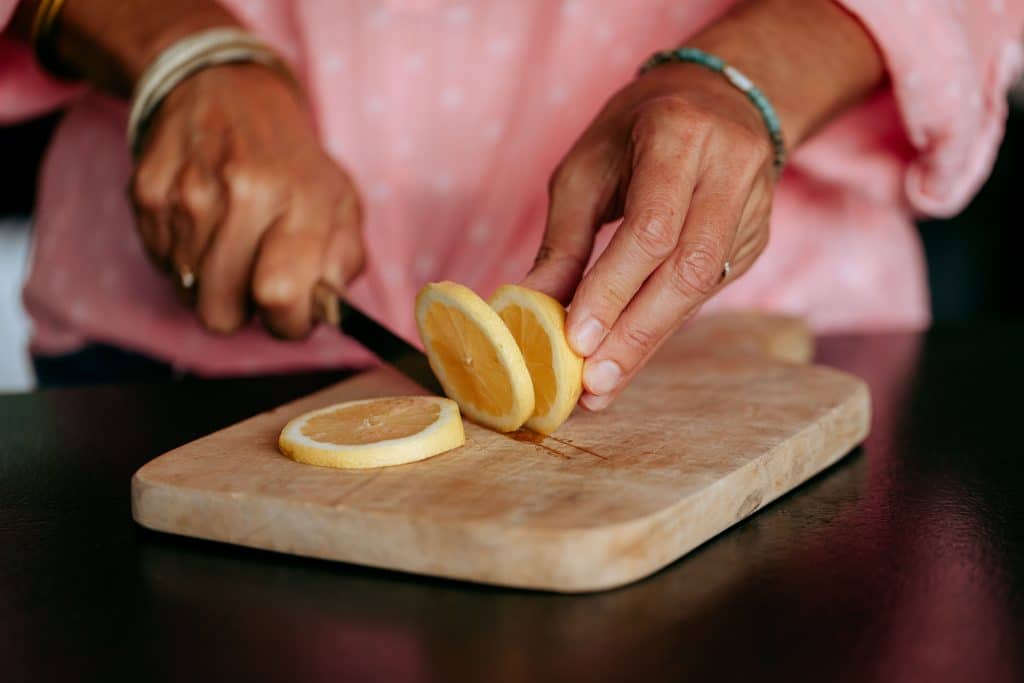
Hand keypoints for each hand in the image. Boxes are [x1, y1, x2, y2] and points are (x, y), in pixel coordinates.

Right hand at [130, 63, 363, 337]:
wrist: (225, 88)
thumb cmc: (292, 162)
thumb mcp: (341, 201)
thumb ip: (344, 260)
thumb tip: (328, 310)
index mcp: (299, 198)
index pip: (281, 296)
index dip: (288, 322)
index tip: (292, 312)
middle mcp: (241, 193)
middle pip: (222, 313)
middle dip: (245, 309)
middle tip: (258, 277)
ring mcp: (187, 193)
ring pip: (190, 295)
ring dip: (213, 283)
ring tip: (233, 242)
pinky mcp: (146, 193)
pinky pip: (163, 265)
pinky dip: (185, 257)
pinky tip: (204, 222)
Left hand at [522, 63, 774, 409]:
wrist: (716, 100)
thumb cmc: (634, 132)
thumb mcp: (585, 168)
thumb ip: (565, 240)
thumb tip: (532, 308)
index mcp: (679, 135)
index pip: (651, 229)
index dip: (614, 289)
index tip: (578, 340)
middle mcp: (729, 168)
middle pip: (687, 269)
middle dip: (636, 334)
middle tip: (593, 385)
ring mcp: (753, 206)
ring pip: (704, 288)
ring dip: (649, 342)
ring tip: (605, 384)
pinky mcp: (757, 237)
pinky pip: (708, 291)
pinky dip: (665, 325)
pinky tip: (631, 354)